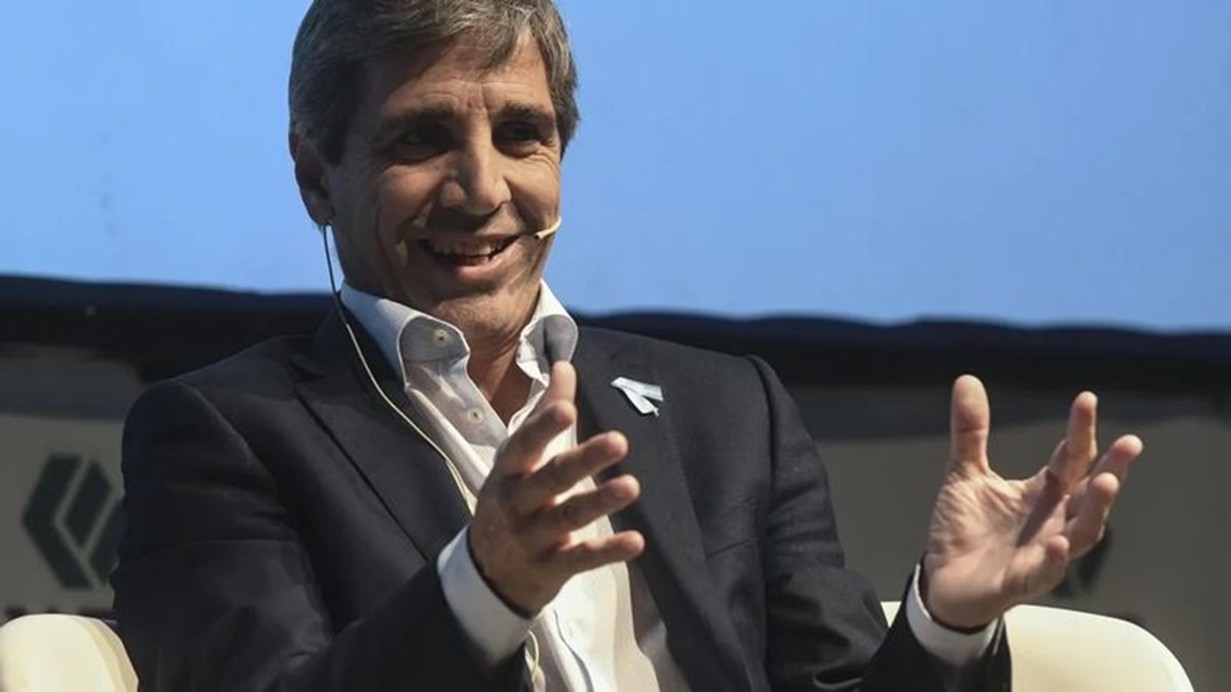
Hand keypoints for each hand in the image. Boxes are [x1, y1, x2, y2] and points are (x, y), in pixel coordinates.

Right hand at [469, 361, 644, 613]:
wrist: (486, 574)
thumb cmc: (511, 500)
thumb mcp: (518, 458)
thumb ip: (543, 412)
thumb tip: (565, 365)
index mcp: (509, 471)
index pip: (524, 444)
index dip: (543, 427)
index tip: (567, 408)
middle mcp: (515, 502)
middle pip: (550, 478)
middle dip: (583, 460)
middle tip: (619, 441)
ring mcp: (530, 538)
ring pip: (567, 518)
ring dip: (600, 501)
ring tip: (632, 485)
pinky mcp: (549, 568)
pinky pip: (579, 559)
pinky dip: (607, 552)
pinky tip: (636, 542)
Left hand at [922, 375, 1142, 628]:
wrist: (944, 580)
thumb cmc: (965, 528)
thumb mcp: (965, 473)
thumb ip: (971, 432)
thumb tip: (967, 378)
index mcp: (1043, 492)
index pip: (1070, 457)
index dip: (1080, 430)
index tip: (1087, 398)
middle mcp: (1053, 519)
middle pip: (1090, 493)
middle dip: (1111, 469)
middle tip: (1129, 444)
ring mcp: (1044, 551)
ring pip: (1082, 532)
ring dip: (1095, 508)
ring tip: (1103, 481)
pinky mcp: (1023, 580)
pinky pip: (1046, 571)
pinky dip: (1055, 558)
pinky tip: (1059, 541)